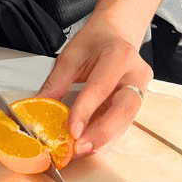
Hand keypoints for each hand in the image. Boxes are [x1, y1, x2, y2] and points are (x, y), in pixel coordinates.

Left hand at [37, 11, 151, 157]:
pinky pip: (124, 123)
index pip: (101, 87)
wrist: (117, 32)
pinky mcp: (139, 101)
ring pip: (127, 121)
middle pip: (123, 110)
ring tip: (82, 149)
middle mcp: (135, 73)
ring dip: (105, 140)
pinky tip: (92, 143)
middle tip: (80, 147)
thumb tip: (40, 107)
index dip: (86, 110)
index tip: (72, 130)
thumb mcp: (71, 54)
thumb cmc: (95, 40)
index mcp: (118, 55)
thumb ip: (57, 81)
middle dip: (102, 133)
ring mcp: (141, 89)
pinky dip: (108, 136)